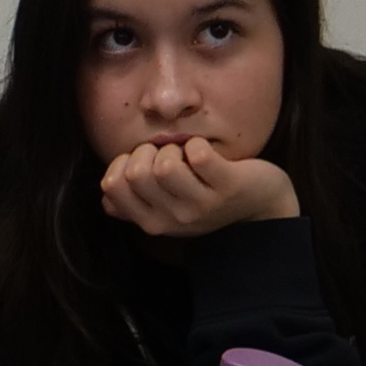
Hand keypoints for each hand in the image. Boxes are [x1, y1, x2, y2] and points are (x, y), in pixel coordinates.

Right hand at [95, 136, 298, 238]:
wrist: (259, 207)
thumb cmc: (207, 199)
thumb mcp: (167, 209)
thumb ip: (135, 204)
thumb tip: (105, 200)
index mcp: (151, 221)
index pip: (111, 186)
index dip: (122, 163)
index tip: (144, 162)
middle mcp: (173, 218)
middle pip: (136, 172)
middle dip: (148, 150)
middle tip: (168, 154)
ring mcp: (201, 205)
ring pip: (165, 166)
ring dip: (174, 148)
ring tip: (186, 155)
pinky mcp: (227, 187)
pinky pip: (199, 155)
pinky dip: (198, 144)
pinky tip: (205, 151)